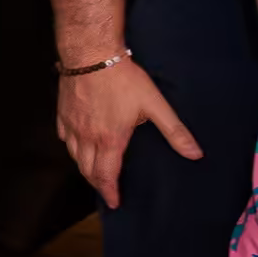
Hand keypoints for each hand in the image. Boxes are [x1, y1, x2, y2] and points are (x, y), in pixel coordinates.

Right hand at [58, 54, 194, 209]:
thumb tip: (195, 154)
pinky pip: (64, 137)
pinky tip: (77, 143)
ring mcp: (72, 125)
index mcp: (110, 140)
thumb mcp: (155, 104)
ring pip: (74, 156)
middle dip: (97, 183)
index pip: (106, 175)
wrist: (90, 54)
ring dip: (84, 168)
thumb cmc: (122, 78)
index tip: (114, 202)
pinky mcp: (62, 112)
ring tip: (94, 171)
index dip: (110, 192)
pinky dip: (72, 147)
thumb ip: (175, 131)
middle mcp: (87, 137)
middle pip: (87, 170)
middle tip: (106, 189)